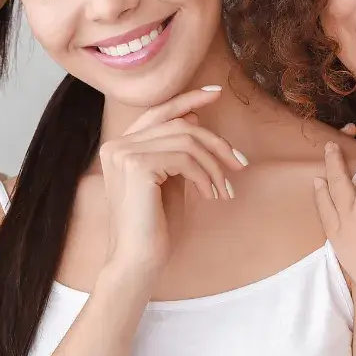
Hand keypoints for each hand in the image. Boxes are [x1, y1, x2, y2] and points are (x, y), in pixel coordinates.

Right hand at [98, 85, 246, 280]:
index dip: (188, 99)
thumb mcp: (169, 179)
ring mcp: (124, 153)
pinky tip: (209, 195)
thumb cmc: (155, 226)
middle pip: (178, 124)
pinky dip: (205, 175)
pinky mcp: (137, 166)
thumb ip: (177, 150)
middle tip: (239, 164)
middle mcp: (116, 145)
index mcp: (119, 146)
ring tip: (224, 189)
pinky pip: (185, 158)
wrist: (138, 261)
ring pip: (186, 140)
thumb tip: (195, 117)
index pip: (158, 112)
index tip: (216, 93)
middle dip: (215, 142)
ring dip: (214, 165)